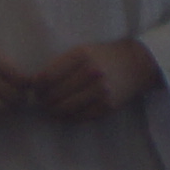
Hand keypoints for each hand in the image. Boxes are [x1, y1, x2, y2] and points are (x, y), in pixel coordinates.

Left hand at [28, 39, 161, 121]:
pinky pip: (80, 117)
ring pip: (65, 108)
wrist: (135, 64)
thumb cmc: (102, 57)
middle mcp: (91, 73)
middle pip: (55, 94)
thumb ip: (60, 65)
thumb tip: (35, 84)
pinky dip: (68, 118)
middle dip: (43, 101)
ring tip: (50, 109)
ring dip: (53, 112)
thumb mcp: (81, 51)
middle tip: (41, 101)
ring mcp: (100, 91)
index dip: (37, 87)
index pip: (47, 77)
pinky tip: (63, 115)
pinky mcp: (107, 106)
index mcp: (81, 56)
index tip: (35, 89)